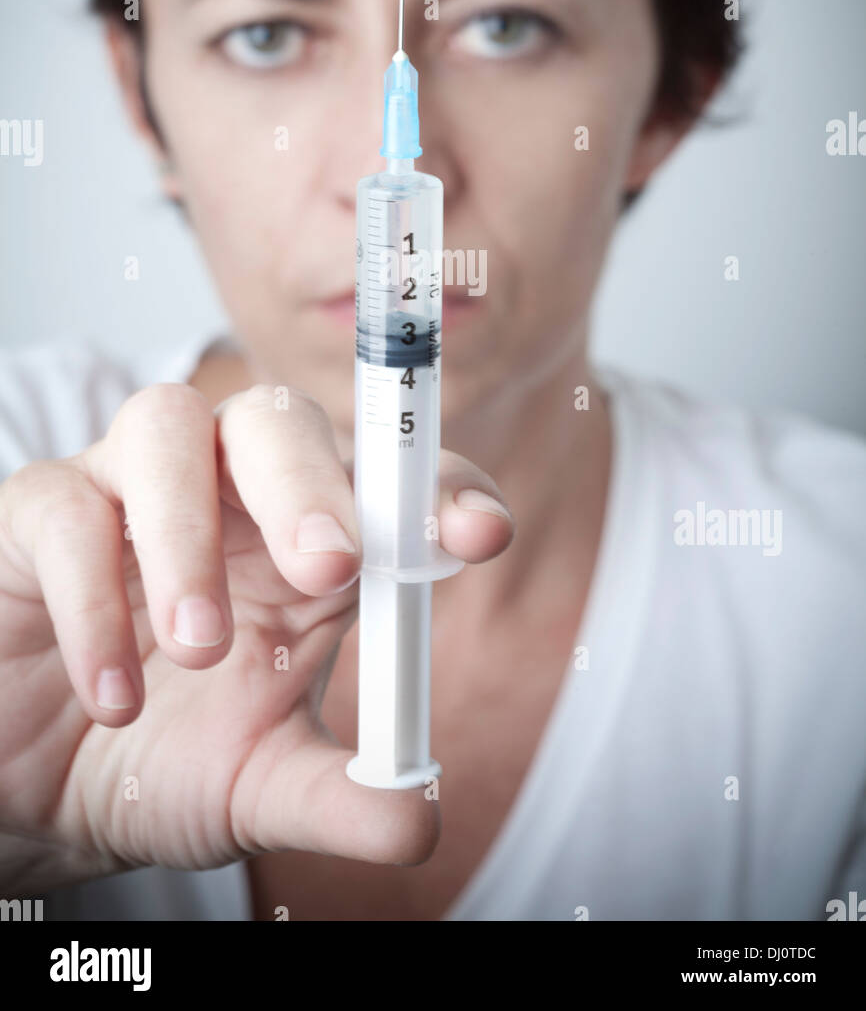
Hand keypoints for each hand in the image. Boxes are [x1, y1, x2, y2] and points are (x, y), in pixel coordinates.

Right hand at [0, 382, 513, 894]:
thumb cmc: (164, 758)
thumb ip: (336, 798)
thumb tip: (419, 822)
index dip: (440, 487)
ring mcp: (129, 486)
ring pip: (169, 425)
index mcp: (305, 540)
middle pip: (277, 416)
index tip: (482, 534)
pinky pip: (69, 505)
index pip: (387, 478)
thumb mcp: (259, 787)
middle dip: (311, 481)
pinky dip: (96, 596)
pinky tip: (113, 693)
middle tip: (329, 568)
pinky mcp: (42, 510)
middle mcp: (225, 490)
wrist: (36, 790)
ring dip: (191, 532)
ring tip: (201, 648)